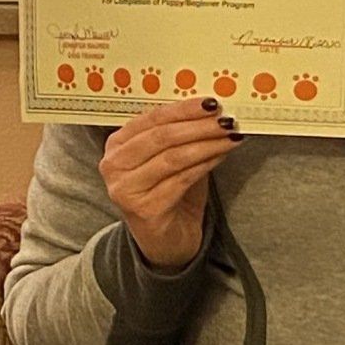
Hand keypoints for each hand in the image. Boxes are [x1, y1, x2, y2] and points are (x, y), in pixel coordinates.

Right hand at [99, 98, 241, 268]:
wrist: (166, 242)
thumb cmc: (170, 195)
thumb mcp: (171, 159)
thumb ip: (181, 136)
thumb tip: (213, 111)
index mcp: (117, 145)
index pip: (151, 118)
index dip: (183, 109)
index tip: (211, 103)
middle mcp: (113, 166)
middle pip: (161, 137)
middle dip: (198, 125)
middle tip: (225, 119)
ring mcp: (125, 189)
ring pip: (173, 157)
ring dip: (206, 144)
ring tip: (230, 136)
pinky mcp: (143, 209)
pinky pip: (181, 179)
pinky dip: (205, 164)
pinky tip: (222, 156)